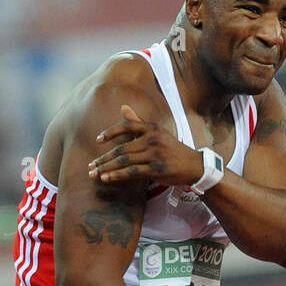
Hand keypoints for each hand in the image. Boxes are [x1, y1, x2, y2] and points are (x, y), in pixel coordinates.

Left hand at [88, 105, 202, 186]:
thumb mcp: (158, 133)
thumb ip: (138, 122)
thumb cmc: (173, 150)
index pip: (126, 126)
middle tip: (91, 166)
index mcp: (151, 128)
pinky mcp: (157, 170)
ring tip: (94, 174)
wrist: (194, 165)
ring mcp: (155, 154)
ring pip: (124, 161)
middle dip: (103, 158)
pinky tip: (107, 178)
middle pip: (121, 148)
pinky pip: (132, 172)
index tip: (98, 141)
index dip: (110, 132)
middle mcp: (152, 139)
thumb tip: (123, 107)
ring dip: (107, 168)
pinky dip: (117, 175)